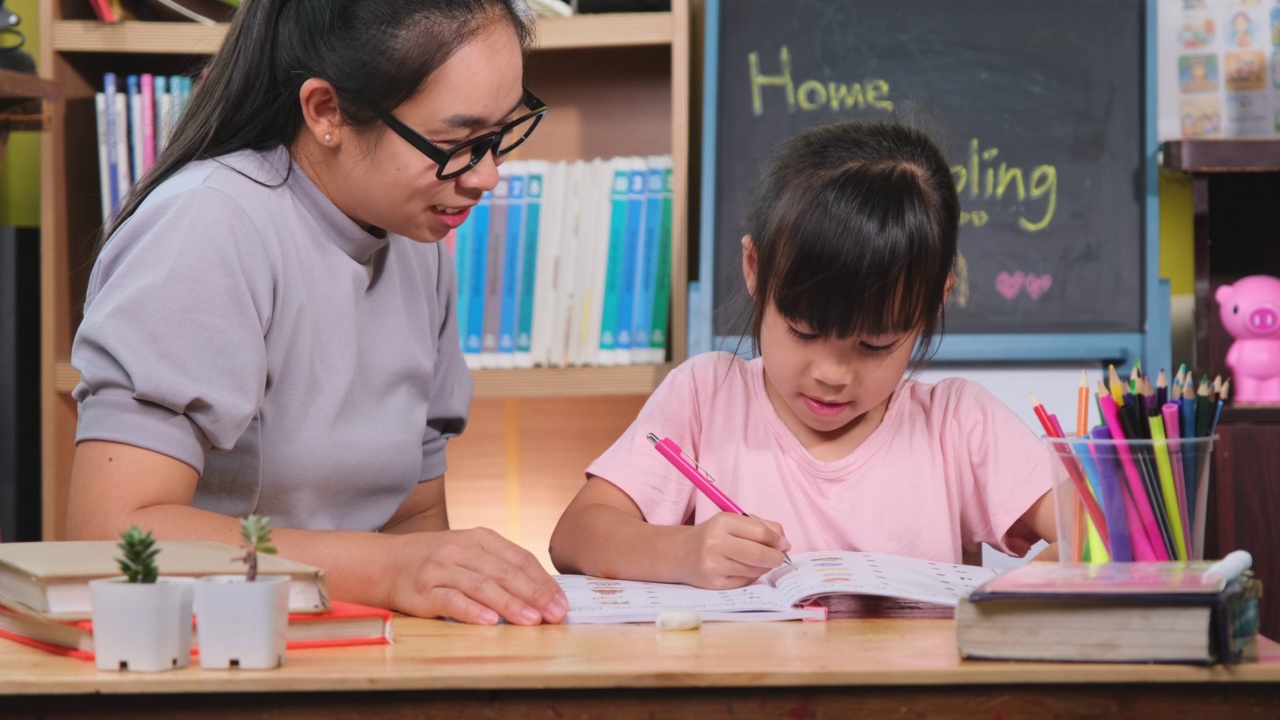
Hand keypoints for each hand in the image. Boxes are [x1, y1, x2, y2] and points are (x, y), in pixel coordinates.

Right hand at [387, 527, 568, 624]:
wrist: (388, 562)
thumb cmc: (438, 561)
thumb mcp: (470, 552)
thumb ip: (500, 566)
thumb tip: (541, 593)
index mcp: (481, 538)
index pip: (520, 559)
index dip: (543, 581)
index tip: (561, 602)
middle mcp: (462, 549)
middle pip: (505, 572)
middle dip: (534, 594)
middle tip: (555, 614)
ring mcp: (442, 568)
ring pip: (482, 586)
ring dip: (510, 605)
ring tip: (532, 620)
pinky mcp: (424, 590)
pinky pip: (452, 600)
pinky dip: (473, 611)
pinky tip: (491, 622)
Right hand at [677, 513, 790, 589]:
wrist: (680, 553)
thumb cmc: (713, 535)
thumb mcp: (733, 522)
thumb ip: (761, 526)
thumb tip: (784, 542)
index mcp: (722, 522)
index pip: (760, 532)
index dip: (777, 539)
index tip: (783, 544)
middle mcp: (716, 543)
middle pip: (759, 554)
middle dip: (776, 557)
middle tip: (780, 557)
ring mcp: (714, 565)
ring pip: (754, 570)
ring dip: (764, 567)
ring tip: (758, 561)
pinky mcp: (714, 583)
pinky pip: (745, 581)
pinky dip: (751, 576)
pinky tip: (743, 569)